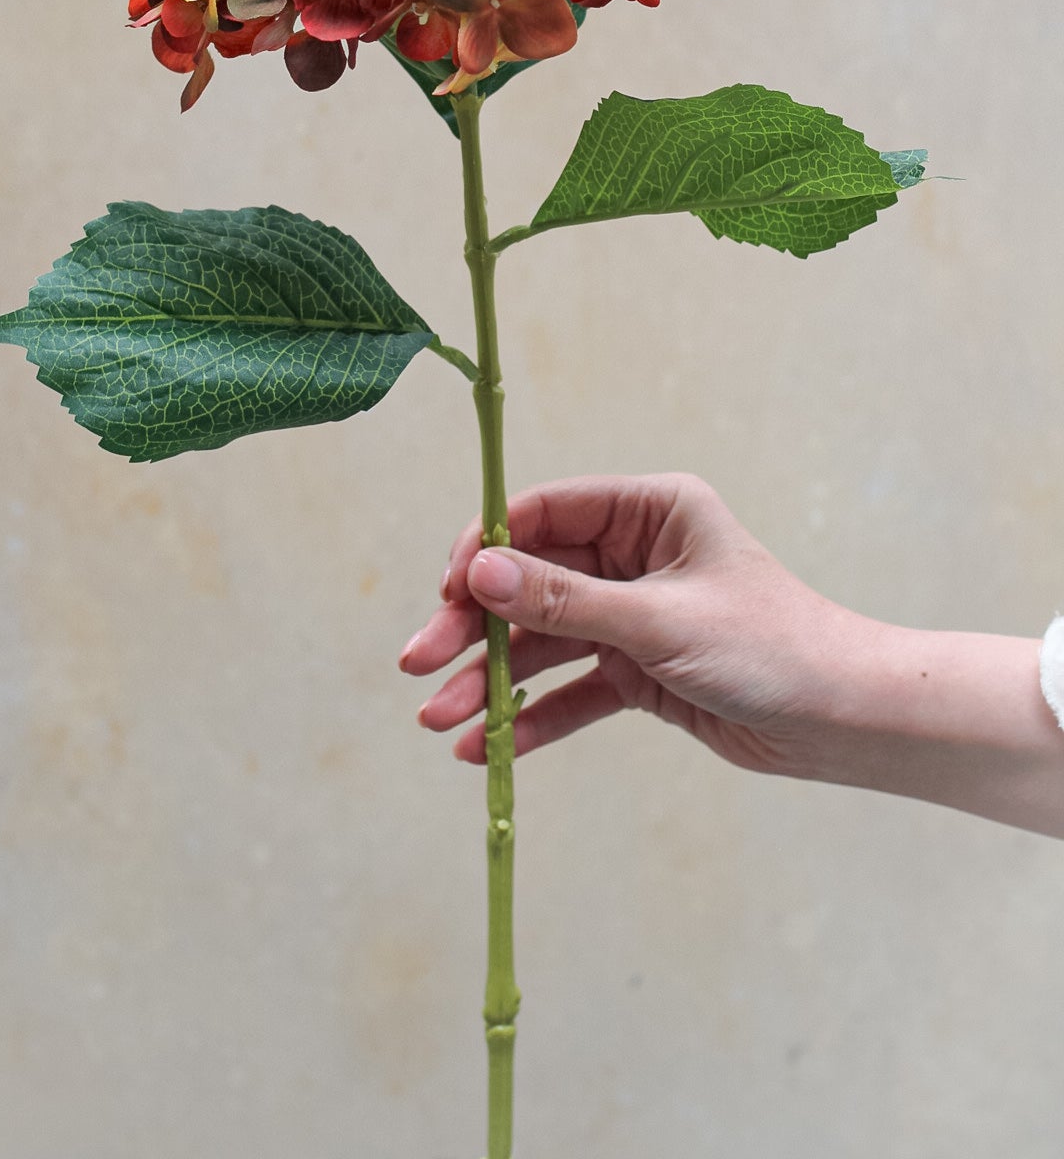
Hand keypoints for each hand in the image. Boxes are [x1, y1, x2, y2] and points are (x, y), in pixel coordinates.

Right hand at [399, 473, 856, 772]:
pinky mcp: (639, 672)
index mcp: (650, 512)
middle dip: (473, 627)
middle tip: (416, 667)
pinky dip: (532, 716)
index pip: (544, 514)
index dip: (487, 550)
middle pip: (530, 583)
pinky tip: (487, 747)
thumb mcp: (659, 622)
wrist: (842, 722)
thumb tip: (479, 575)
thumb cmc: (770, 648)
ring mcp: (633, 615)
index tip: (447, 593)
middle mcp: (635, 556)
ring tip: (439, 722)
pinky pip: (571, 689)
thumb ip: (565, 603)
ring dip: (490, 680)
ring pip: (542, 642)